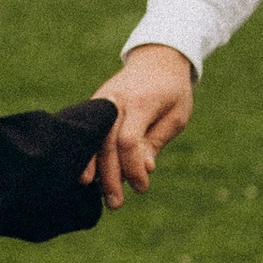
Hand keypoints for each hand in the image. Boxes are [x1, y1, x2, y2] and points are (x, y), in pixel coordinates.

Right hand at [83, 44, 194, 207]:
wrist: (156, 58)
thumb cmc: (172, 91)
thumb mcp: (176, 116)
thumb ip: (157, 141)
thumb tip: (145, 168)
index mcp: (140, 102)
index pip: (129, 141)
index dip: (132, 167)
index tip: (142, 187)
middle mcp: (115, 101)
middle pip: (107, 143)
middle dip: (110, 177)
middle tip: (116, 204)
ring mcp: (101, 101)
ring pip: (92, 139)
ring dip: (93, 168)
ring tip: (95, 194)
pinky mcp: (94, 104)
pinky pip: (88, 131)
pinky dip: (87, 153)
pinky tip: (86, 174)